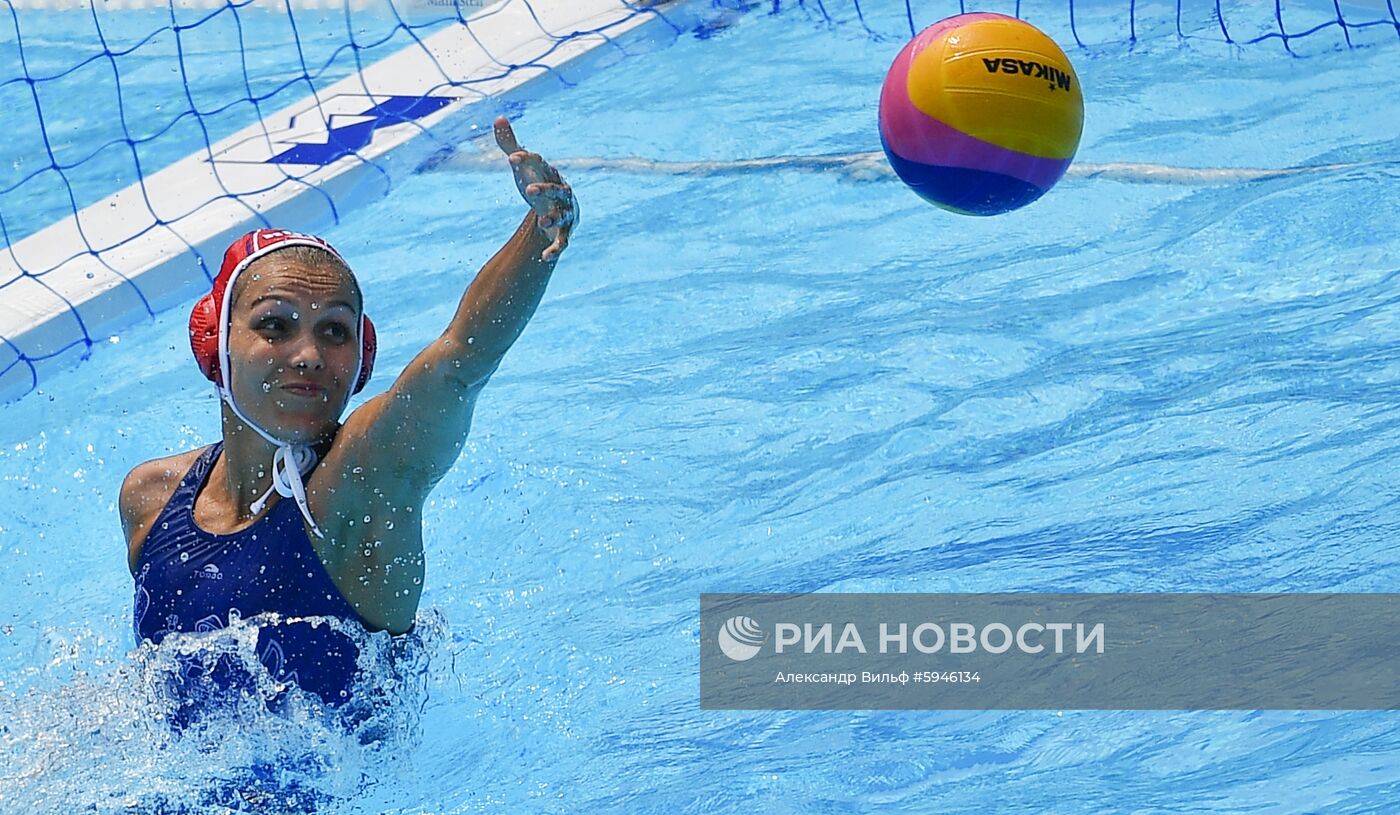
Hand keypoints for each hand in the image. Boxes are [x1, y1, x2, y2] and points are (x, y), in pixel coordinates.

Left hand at [494, 116, 575, 261]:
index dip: (526, 160)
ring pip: (563, 216)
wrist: (555, 211)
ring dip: (553, 218)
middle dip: (545, 190)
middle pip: (556, 190)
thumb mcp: (523, 166)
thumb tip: (498, 117)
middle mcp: (561, 192)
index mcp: (550, 174)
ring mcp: (565, 213)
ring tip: (542, 222)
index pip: (540, 163)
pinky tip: (546, 258)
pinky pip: (563, 242)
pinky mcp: (565, 233)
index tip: (510, 158)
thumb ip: (510, 143)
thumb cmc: (537, 184)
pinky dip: (555, 250)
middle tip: (529, 191)